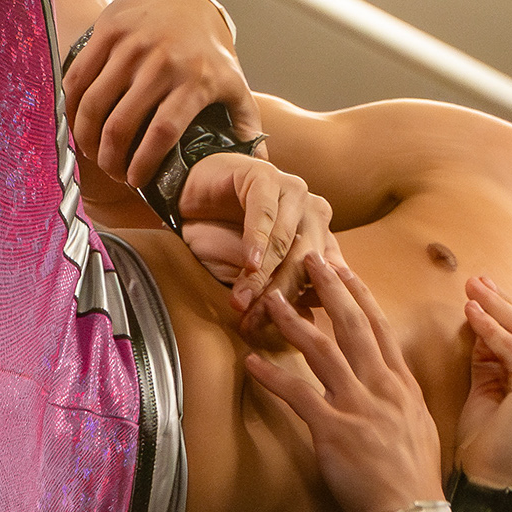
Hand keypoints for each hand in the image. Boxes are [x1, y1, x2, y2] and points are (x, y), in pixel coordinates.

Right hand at [64, 0, 251, 192]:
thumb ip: (246, 126)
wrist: (186, 4)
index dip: (143, 162)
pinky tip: (77, 122)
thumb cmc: (209, 57)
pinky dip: (71, 105)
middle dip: (110, 157)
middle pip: (122, 122)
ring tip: (92, 151)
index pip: (162, 132)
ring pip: (94, 102)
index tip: (134, 181)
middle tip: (110, 170)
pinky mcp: (109, 29)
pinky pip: (79, 76)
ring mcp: (133, 43)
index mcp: (195, 79)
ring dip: (86, 136)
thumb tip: (257, 166)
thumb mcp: (234, 86)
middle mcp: (162, 59)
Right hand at [174, 148, 338, 322]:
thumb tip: (307, 322)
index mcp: (319, 237)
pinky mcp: (267, 175)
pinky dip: (257, 239)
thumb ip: (279, 290)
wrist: (192, 194)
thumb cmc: (222, 235)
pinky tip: (249, 262)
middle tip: (253, 322)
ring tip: (242, 300)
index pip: (315, 279)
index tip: (279, 337)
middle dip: (277, 296)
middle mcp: (313, 214)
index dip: (296, 308)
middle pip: (303, 263)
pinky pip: (265, 212)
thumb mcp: (252, 273)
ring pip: (285, 241)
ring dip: (262, 274)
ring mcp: (293, 192)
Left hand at [241, 251, 443, 511]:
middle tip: (309, 259)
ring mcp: (358, 407)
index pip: (380, 328)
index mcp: (402, 385)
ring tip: (271, 300)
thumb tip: (391, 384)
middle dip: (330, 288)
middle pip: (352, 326)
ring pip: (322, 351)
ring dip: (294, 321)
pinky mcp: (334, 431)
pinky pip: (298, 395)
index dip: (360, 295)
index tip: (345, 269)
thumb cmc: (413, 478)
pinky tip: (252, 362)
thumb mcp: (419, 428)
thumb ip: (401, 400)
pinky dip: (273, 376)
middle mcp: (381, 388)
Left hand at [451, 275, 511, 491]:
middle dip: (505, 305)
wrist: (493, 495)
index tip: (486, 296)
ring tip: (472, 289)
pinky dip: (493, 331)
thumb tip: (482, 325)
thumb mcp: (492, 399)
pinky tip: (474, 314)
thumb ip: (493, 363)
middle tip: (477, 281)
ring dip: (498, 309)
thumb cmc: (490, 457)